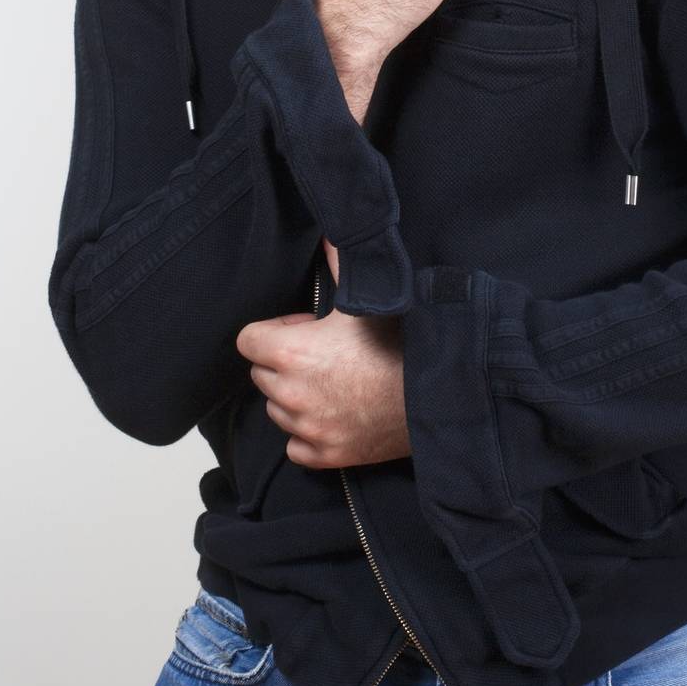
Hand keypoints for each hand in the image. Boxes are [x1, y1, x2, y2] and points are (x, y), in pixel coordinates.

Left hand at [235, 239, 410, 468]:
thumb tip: (331, 229)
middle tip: (323, 352)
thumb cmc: (401, 342)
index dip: (275, 330)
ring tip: (333, 381)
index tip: (305, 328)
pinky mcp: (326, 456)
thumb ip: (341, 261)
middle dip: (284, 362)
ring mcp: (308, 429)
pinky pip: (295, 446)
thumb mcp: (368, 297)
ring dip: (294, 396)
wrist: (439, 394)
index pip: (248, 340)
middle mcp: (291, 394)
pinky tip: (335, 412)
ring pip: (277, 410)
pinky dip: (308, 432)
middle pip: (261, 374)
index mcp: (292, 352)